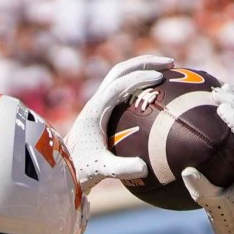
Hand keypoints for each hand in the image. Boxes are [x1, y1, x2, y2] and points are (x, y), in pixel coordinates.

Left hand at [66, 55, 171, 189]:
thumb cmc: (81, 168)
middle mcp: (96, 102)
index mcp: (95, 110)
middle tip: (171, 64)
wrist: (63, 168)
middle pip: (121, 71)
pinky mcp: (103, 110)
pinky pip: (124, 91)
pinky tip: (160, 95)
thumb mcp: (101, 170)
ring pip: (122, 77)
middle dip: (146, 63)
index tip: (159, 77)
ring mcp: (99, 104)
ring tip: (168, 73)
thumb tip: (144, 168)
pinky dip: (142, 86)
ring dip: (143, 70)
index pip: (118, 85)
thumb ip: (121, 168)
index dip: (138, 78)